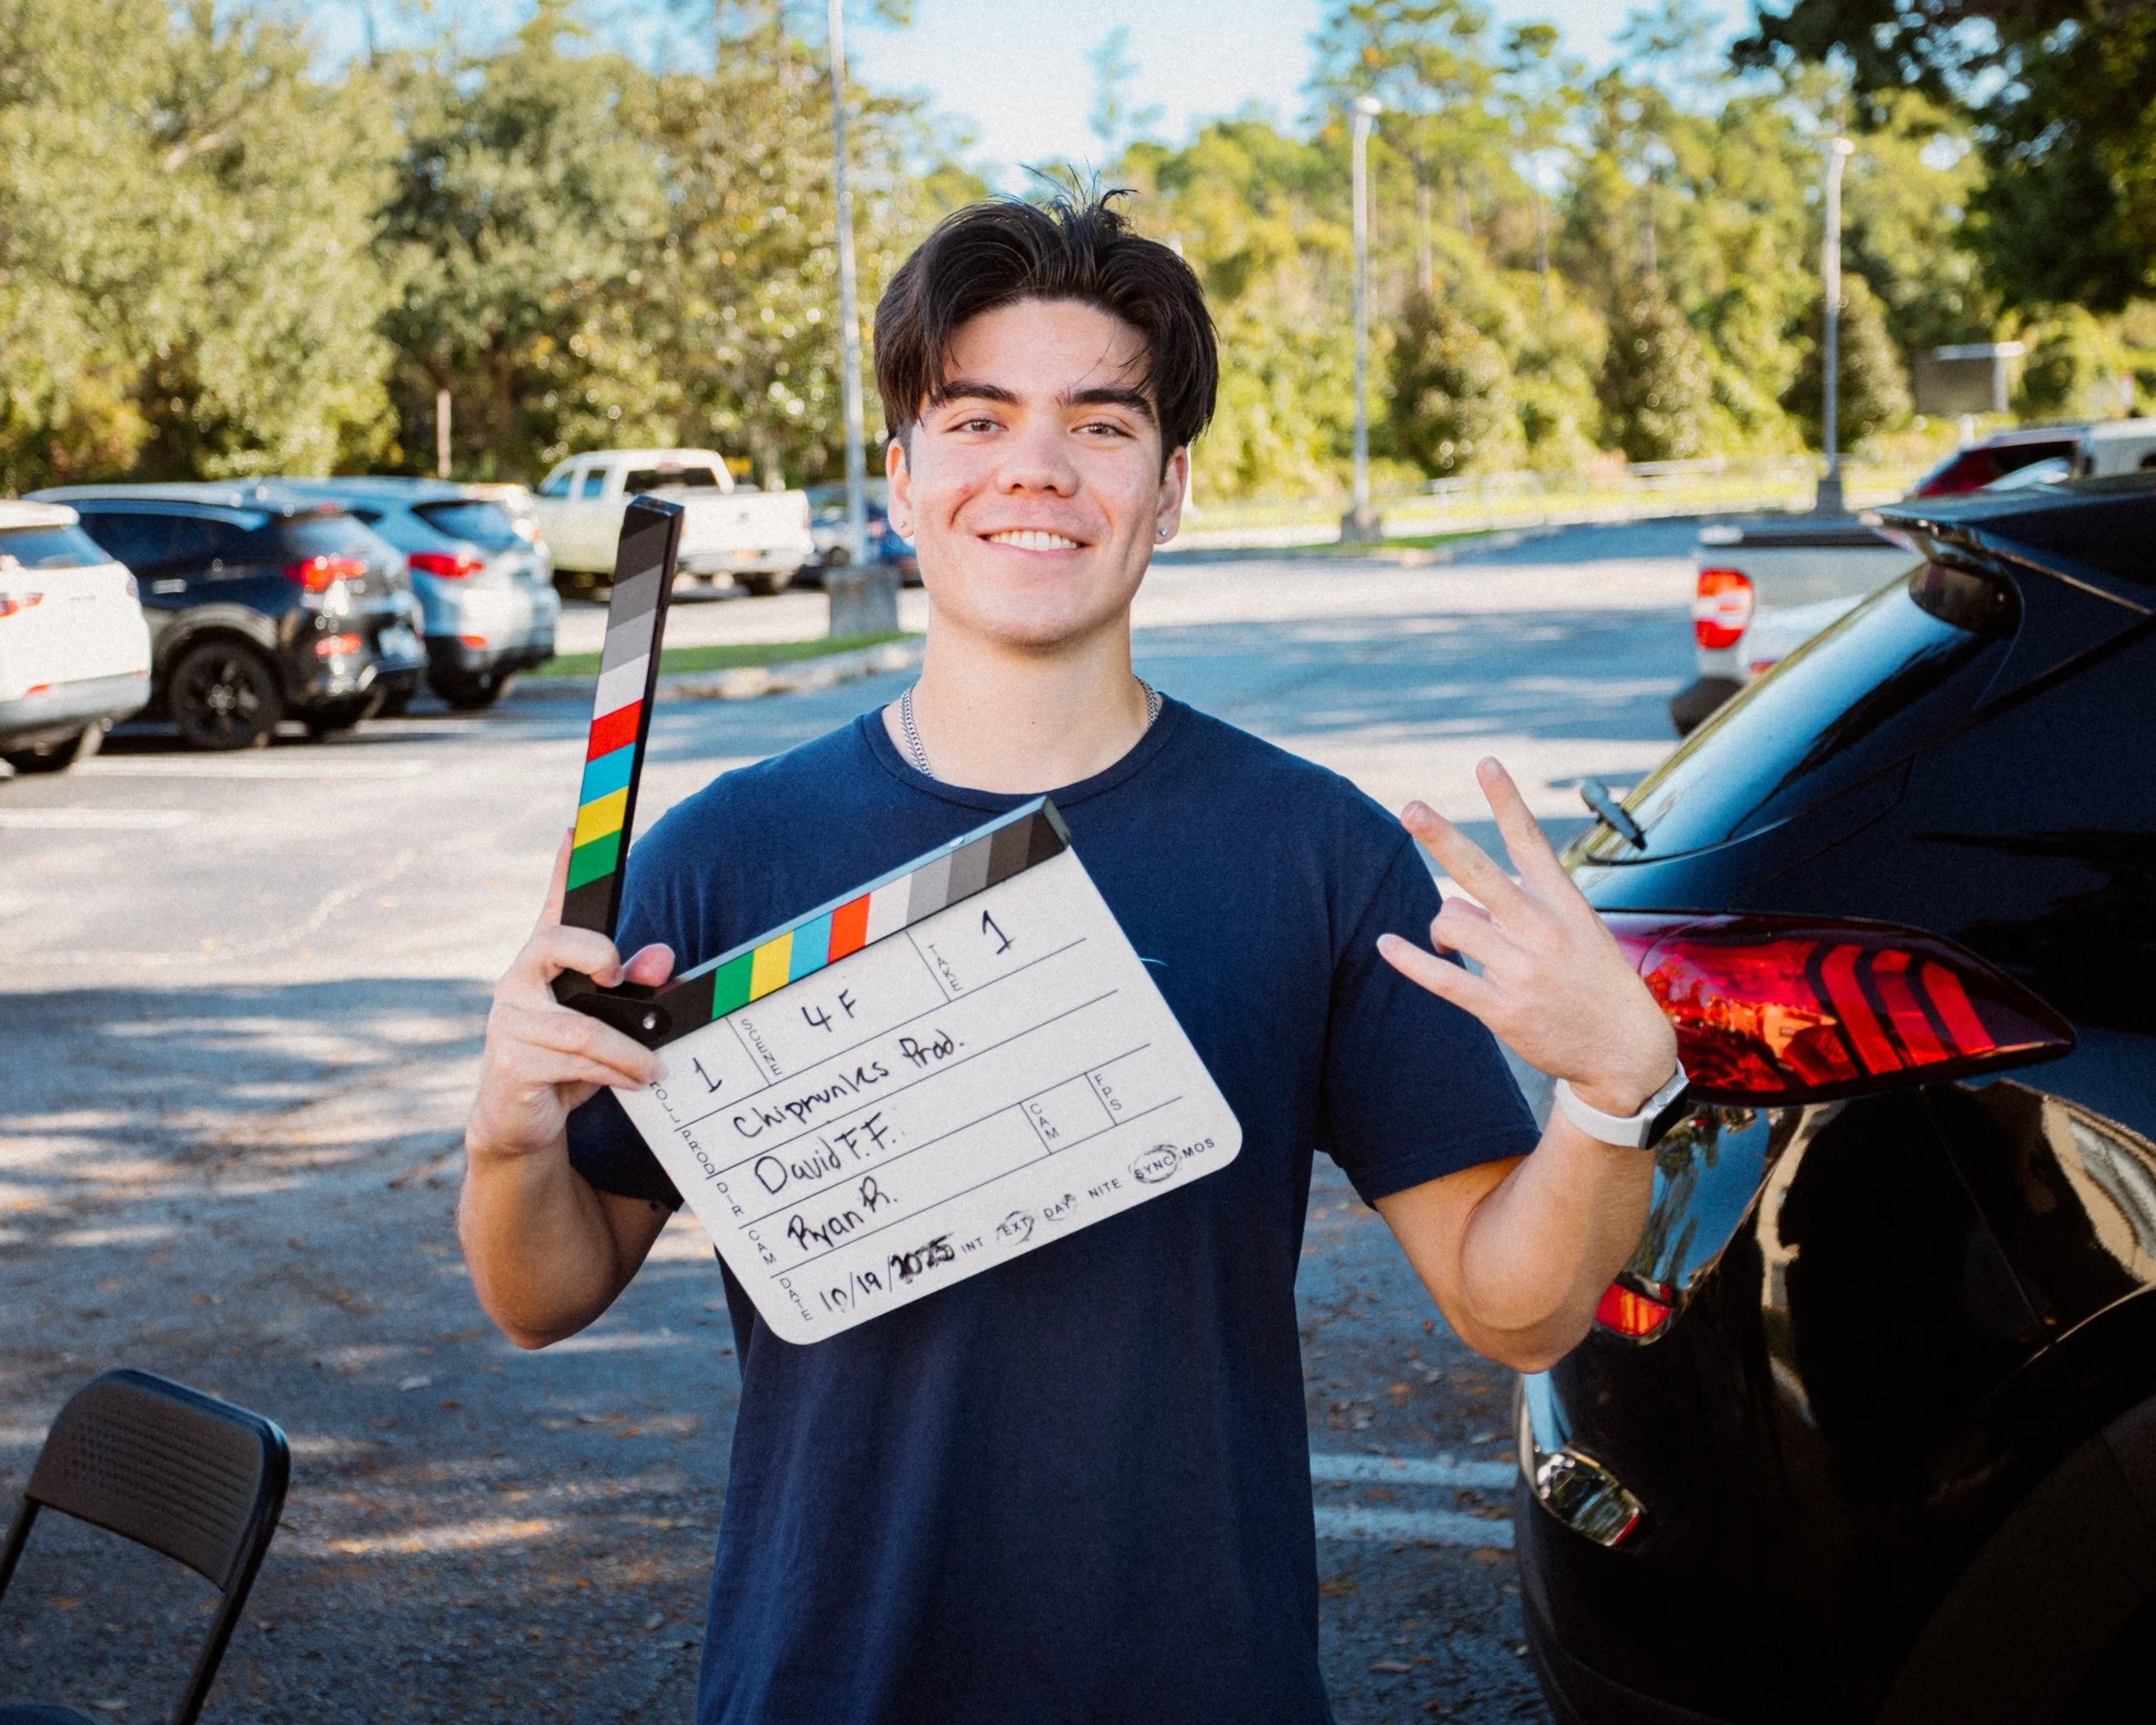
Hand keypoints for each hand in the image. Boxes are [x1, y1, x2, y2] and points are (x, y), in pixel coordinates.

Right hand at [465, 831, 676, 1163]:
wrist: (519, 1120)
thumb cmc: (568, 1060)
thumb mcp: (609, 1020)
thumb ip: (638, 987)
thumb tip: (664, 958)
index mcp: (542, 963)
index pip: (552, 906)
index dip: (562, 867)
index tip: (575, 828)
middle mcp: (517, 982)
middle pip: (552, 943)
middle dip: (597, 953)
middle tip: (620, 975)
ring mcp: (509, 1021)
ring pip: (580, 1024)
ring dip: (628, 1048)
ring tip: (655, 1066)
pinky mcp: (512, 1062)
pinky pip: (575, 1060)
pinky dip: (616, 1069)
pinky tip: (637, 1081)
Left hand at [1377, 759, 1675, 1116]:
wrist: (1625, 1050)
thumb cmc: (1593, 982)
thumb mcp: (1578, 931)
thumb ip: (1522, 909)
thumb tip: (1458, 904)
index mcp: (1564, 902)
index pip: (1530, 840)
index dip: (1506, 800)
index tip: (1485, 762)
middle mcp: (1542, 928)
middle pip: (1479, 871)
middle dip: (1442, 836)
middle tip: (1409, 808)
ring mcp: (1522, 969)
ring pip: (1452, 922)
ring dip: (1442, 929)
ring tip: (1449, 942)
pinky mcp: (1503, 1009)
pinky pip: (1444, 979)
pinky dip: (1409, 961)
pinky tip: (1385, 945)